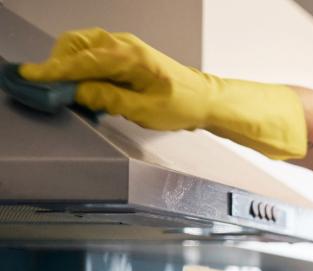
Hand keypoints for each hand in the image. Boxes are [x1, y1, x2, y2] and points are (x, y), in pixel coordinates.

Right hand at [21, 28, 305, 158]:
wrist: (206, 98)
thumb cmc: (183, 104)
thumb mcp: (144, 110)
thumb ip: (109, 99)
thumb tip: (78, 92)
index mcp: (130, 57)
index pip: (82, 61)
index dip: (53, 70)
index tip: (31, 77)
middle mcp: (125, 46)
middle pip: (76, 44)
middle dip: (58, 64)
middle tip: (50, 89)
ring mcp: (125, 46)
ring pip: (82, 46)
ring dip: (68, 64)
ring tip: (67, 90)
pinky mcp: (125, 54)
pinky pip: (93, 52)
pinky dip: (81, 64)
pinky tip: (84, 86)